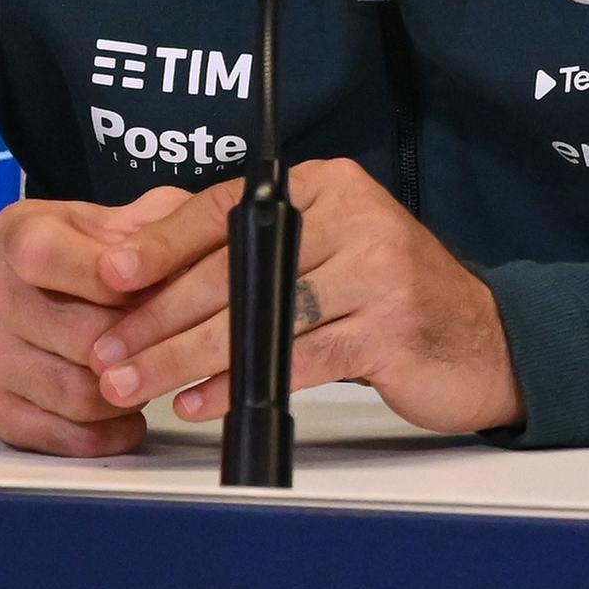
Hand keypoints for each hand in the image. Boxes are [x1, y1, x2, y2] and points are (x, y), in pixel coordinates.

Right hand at [0, 186, 190, 455]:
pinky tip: (129, 418)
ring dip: (128, 393)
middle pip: (78, 337)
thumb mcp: (124, 218)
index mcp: (17, 236)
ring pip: (74, 394)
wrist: (25, 285)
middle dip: (140, 343)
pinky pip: (54, 435)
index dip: (107, 278)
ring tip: (156, 376)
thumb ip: (159, 226)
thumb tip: (195, 256)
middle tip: (177, 342)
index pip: (48, 258)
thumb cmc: (88, 249)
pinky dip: (101, 435)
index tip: (155, 287)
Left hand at [86, 158, 522, 436]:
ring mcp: (379, 271)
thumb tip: (149, 267)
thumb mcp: (327, 252)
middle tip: (108, 352)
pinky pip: (294, 358)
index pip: (228, 207)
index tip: (107, 277)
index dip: (162, 244)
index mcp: (330, 186)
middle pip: (236, 267)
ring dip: (185, 357)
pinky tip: (201, 401)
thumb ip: (256, 250)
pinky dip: (238, 384)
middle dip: (159, 316)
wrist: (481, 340)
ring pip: (258, 316)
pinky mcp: (390, 328)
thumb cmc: (387, 297)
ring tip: (135, 383)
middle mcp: (356, 217)